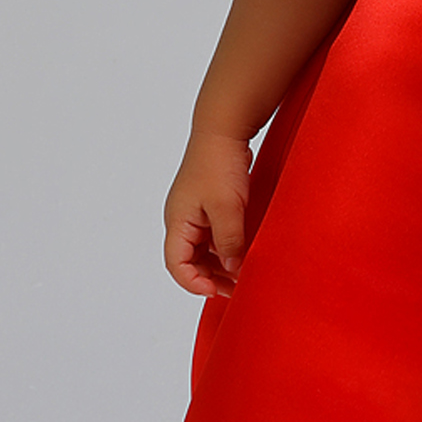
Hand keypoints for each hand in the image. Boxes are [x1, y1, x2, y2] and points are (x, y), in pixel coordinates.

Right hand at [163, 130, 253, 297]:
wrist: (224, 130)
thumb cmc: (219, 164)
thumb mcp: (227, 208)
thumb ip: (230, 242)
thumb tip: (233, 270)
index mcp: (177, 221)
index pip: (177, 264)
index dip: (194, 283)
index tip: (218, 291)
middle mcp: (182, 219)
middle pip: (189, 260)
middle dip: (211, 277)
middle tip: (237, 287)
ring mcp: (195, 212)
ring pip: (203, 249)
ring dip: (220, 264)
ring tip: (243, 273)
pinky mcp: (209, 204)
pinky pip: (214, 235)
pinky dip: (226, 248)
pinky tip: (244, 251)